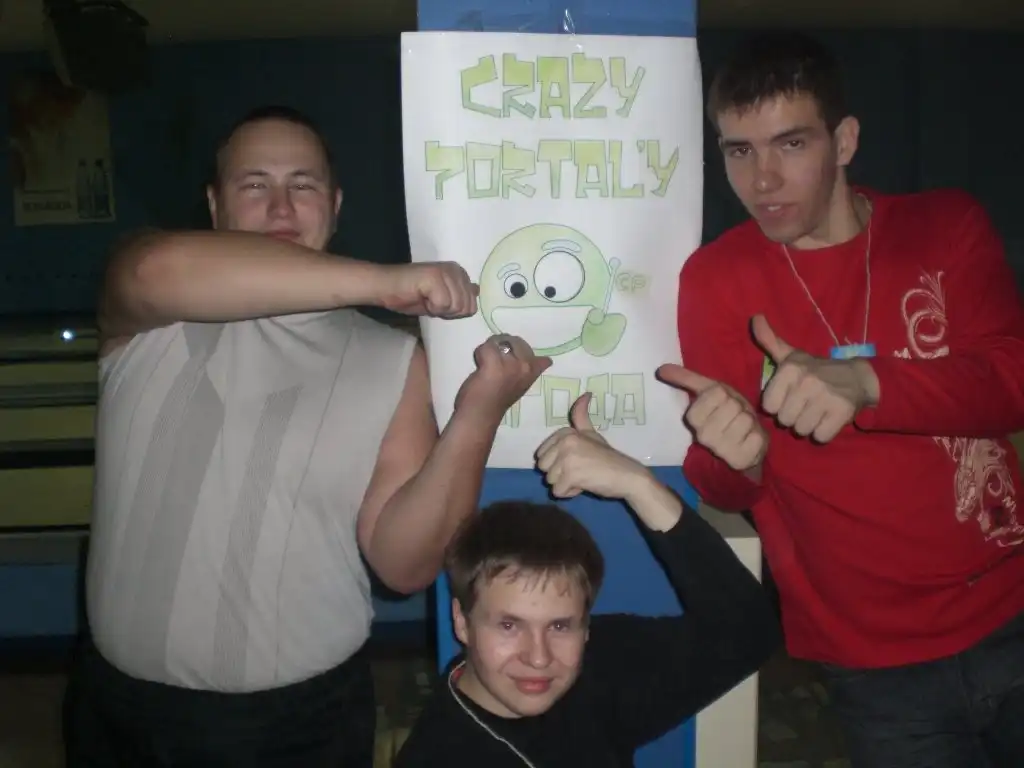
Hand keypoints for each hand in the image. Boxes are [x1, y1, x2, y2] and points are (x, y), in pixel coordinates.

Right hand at [377, 263, 478, 318]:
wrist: (385, 287)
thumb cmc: (411, 295)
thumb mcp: (441, 298)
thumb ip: (459, 295)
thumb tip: (477, 291)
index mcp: (460, 273)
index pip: (471, 307)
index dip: (452, 312)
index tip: (436, 302)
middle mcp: (456, 270)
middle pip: (466, 308)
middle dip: (447, 312)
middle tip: (429, 300)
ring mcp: (447, 272)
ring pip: (456, 307)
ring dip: (438, 309)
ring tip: (424, 297)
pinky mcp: (436, 277)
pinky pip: (444, 305)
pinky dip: (431, 307)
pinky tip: (420, 296)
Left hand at [454, 335, 550, 421]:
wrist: (481, 415)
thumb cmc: (497, 403)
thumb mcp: (519, 384)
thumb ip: (527, 371)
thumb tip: (546, 360)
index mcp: (532, 373)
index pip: (541, 358)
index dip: (526, 353)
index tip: (526, 359)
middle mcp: (526, 366)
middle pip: (515, 340)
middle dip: (503, 345)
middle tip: (495, 362)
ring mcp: (511, 364)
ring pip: (499, 340)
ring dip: (490, 349)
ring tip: (486, 364)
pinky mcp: (494, 363)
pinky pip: (486, 346)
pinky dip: (480, 354)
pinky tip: (480, 367)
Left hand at [535, 393, 652, 501]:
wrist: (628, 476)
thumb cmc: (608, 457)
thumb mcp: (592, 433)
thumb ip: (581, 416)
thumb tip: (585, 393)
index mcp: (565, 432)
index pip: (542, 453)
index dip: (557, 461)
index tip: (577, 459)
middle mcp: (564, 442)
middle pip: (542, 467)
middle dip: (558, 473)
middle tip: (580, 470)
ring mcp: (567, 458)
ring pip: (549, 480)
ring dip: (565, 484)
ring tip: (583, 477)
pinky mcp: (571, 475)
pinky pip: (557, 491)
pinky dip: (570, 493)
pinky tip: (585, 485)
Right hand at [656, 363, 767, 471]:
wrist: (740, 443)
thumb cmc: (724, 412)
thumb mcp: (708, 391)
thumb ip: (686, 378)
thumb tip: (660, 369)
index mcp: (693, 418)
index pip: (717, 392)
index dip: (724, 395)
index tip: (722, 403)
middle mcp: (704, 436)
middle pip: (733, 405)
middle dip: (738, 407)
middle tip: (733, 415)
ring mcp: (722, 450)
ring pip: (746, 420)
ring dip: (749, 421)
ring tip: (741, 427)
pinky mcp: (741, 459)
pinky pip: (756, 437)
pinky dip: (756, 436)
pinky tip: (748, 440)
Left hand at [753, 315, 878, 443]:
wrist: (857, 377)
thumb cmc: (816, 369)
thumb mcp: (791, 355)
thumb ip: (769, 341)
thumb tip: (755, 318)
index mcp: (791, 369)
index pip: (769, 406)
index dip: (778, 405)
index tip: (789, 397)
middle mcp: (807, 381)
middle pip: (784, 420)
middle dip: (793, 417)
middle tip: (804, 405)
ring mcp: (826, 397)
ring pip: (801, 430)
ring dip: (807, 425)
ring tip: (815, 411)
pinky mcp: (842, 412)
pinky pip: (820, 436)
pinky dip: (823, 432)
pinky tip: (827, 419)